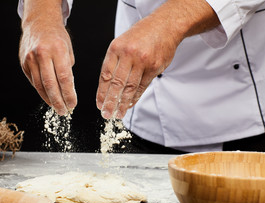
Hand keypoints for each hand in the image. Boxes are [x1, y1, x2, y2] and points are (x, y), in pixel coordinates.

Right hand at [19, 15, 76, 115]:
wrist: (39, 23)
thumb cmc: (57, 38)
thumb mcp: (68, 50)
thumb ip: (67, 69)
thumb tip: (67, 91)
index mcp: (57, 50)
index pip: (64, 78)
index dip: (69, 94)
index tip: (73, 104)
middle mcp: (42, 54)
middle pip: (50, 84)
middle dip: (58, 101)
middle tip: (64, 112)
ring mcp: (30, 58)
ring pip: (40, 85)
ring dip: (49, 99)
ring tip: (57, 108)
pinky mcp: (24, 63)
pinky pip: (34, 81)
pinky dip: (42, 92)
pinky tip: (48, 98)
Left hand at [96, 0, 219, 118]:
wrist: (165, 26)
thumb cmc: (142, 35)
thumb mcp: (122, 42)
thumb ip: (115, 62)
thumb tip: (106, 86)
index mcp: (116, 48)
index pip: (105, 75)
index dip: (101, 92)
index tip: (99, 104)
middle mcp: (128, 54)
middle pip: (116, 84)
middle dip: (110, 102)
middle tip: (106, 114)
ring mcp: (142, 61)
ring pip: (129, 87)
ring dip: (123, 103)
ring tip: (118, 114)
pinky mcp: (154, 67)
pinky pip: (142, 86)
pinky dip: (135, 97)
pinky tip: (130, 104)